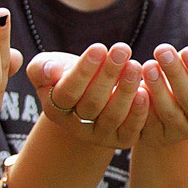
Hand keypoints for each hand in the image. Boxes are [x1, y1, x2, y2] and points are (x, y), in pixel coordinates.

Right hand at [30, 42, 149, 149]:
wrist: (87, 94)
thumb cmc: (66, 74)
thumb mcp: (48, 67)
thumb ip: (42, 68)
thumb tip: (50, 71)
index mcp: (55, 108)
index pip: (68, 92)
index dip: (83, 71)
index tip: (99, 47)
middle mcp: (76, 127)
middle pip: (92, 103)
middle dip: (108, 74)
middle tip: (122, 49)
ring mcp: (99, 135)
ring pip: (113, 116)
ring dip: (126, 90)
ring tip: (135, 65)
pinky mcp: (121, 139)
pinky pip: (131, 130)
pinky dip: (139, 113)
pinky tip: (145, 91)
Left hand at [134, 39, 187, 144]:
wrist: (170, 95)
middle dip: (176, 74)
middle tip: (162, 50)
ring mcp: (179, 129)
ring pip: (169, 111)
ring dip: (158, 88)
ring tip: (148, 66)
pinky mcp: (157, 135)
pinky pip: (148, 123)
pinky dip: (141, 107)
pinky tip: (136, 89)